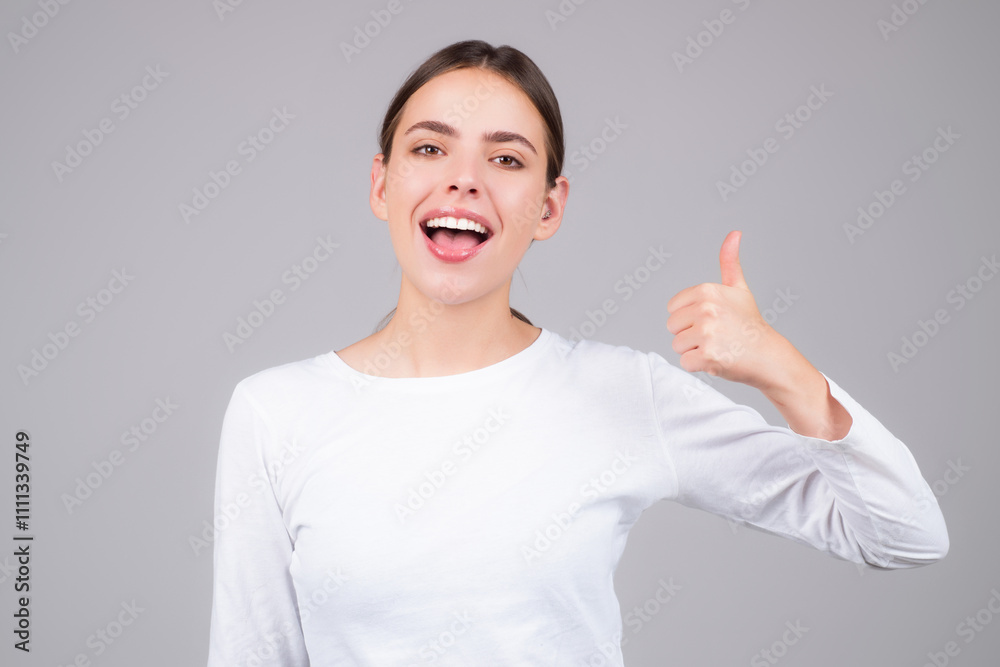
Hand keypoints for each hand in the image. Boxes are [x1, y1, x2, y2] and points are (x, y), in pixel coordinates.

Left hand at [665, 231, 784, 389]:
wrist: (768, 355)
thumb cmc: (750, 323)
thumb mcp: (739, 289)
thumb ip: (729, 262)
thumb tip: (734, 233)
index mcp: (707, 291)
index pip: (672, 309)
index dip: (689, 318)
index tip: (711, 320)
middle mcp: (706, 309)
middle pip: (672, 327)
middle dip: (689, 335)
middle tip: (715, 335)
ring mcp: (707, 333)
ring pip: (677, 346)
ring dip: (694, 351)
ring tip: (718, 346)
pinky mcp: (708, 356)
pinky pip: (685, 363)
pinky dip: (699, 366)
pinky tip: (718, 359)